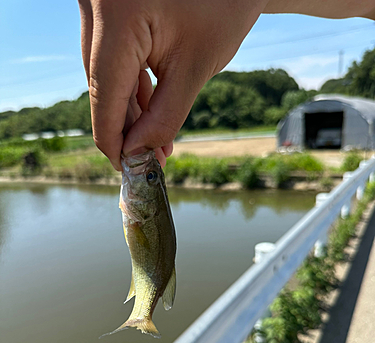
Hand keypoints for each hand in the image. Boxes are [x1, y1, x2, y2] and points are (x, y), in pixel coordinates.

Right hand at [78, 0, 265, 168]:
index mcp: (117, 15)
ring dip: (129, 111)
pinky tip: (149, 113)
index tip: (125, 169)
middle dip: (126, 128)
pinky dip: (131, 86)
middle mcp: (95, 6)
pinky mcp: (108, 9)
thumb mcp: (195, 66)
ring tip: (156, 142)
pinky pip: (113, 57)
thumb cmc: (223, 4)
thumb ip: (164, 115)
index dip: (112, 139)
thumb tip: (136, 152)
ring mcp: (98, 5)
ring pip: (105, 74)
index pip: (105, 93)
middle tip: (149, 160)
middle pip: (102, 85)